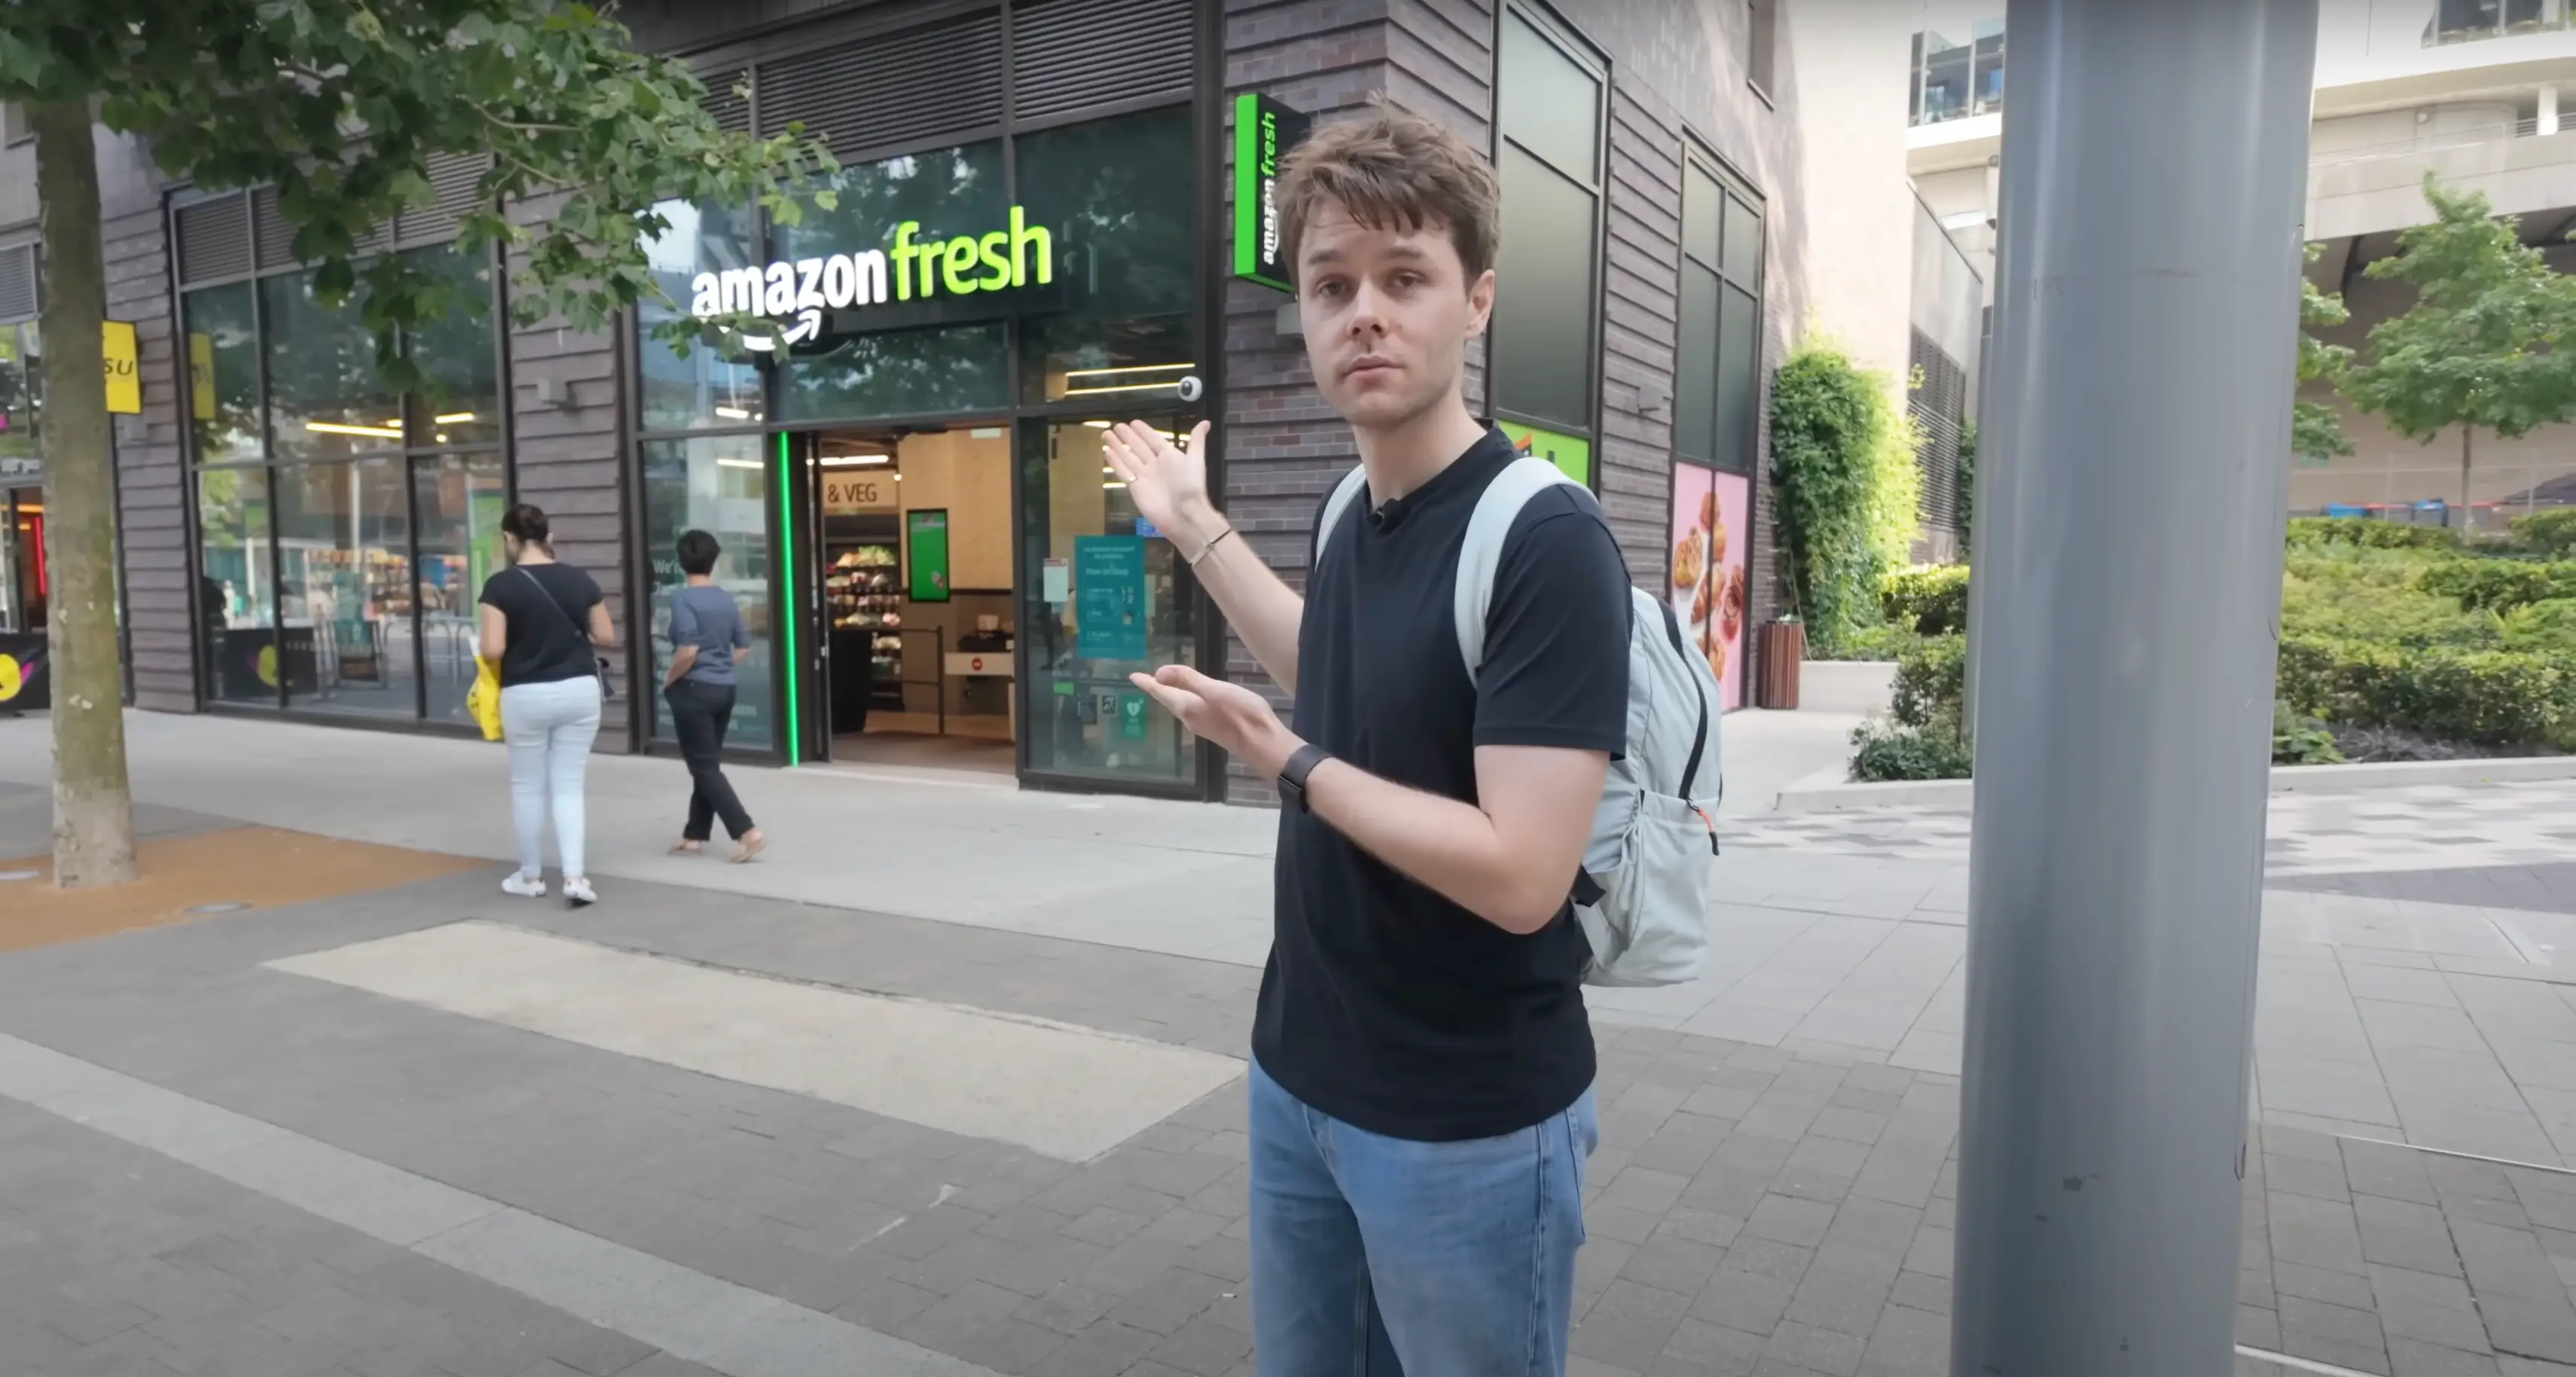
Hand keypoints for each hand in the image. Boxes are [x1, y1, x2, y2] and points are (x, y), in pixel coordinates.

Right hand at [1101, 420, 1217, 549]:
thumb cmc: (1190, 485)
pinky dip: (1115, 463)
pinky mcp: (1135, 488)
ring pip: (1128, 457)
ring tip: (1106, 434)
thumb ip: (1197, 441)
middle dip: (1127, 436)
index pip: (1153, 439)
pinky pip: (1124, 472)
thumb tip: (1206, 422)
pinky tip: (1107, 452)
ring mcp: (1144, 476)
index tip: (1133, 422)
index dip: (1144, 431)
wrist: (1183, 514)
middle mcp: (1155, 464)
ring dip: (1117, 446)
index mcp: (1169, 456)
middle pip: (1138, 447)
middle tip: (1116, 426)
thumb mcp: (1196, 460)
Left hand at [1128, 665, 1297, 776]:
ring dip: (1170, 695)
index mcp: (1188, 707)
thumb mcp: (1215, 690)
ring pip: (1180, 706)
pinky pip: (1192, 710)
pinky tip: (1191, 697)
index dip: (1148, 683)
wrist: (1263, 743)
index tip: (1133, 677)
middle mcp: (1191, 718)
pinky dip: (1185, 699)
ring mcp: (1203, 724)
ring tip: (1164, 685)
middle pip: (1169, 700)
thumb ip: (1189, 680)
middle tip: (1146, 679)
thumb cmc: (1242, 714)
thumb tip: (1158, 673)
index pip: (1162, 692)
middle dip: (1157, 689)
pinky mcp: (1215, 727)